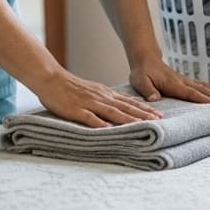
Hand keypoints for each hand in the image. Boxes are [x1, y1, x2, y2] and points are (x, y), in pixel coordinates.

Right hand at [35, 69, 162, 128]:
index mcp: (105, 94)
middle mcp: (101, 98)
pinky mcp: (76, 110)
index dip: (144, 109)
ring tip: (142, 125)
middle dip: (143, 115)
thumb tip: (124, 106)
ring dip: (128, 119)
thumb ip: (108, 99)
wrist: (51, 78)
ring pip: (112, 112)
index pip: (129, 102)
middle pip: (125, 107)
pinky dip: (100, 124)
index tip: (159, 115)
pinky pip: (90, 118)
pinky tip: (109, 130)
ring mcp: (89, 103)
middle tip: (158, 121)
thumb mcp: (94, 90)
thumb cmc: (71, 87)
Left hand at [129, 54, 209, 103]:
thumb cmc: (142, 72)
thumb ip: (148, 90)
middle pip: (202, 89)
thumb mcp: (140, 81)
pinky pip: (202, 85)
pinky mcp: (186, 81)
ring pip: (205, 86)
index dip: (202, 98)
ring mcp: (185, 80)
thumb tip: (155, 99)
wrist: (145, 59)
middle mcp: (182, 81)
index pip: (190, 92)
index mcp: (173, 84)